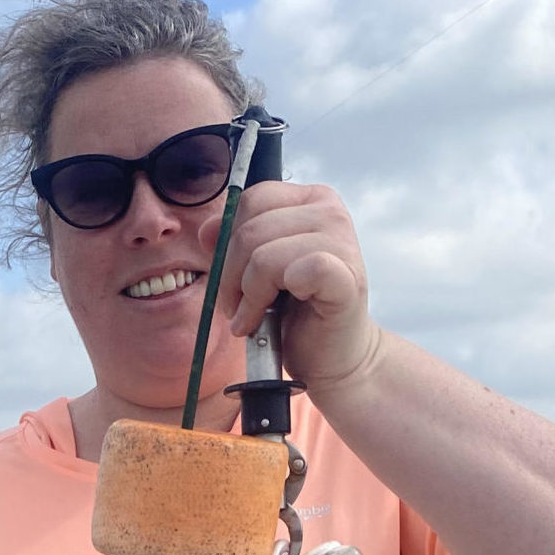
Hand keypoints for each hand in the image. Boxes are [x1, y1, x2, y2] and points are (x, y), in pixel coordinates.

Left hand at [210, 181, 381, 392]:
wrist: (330, 355)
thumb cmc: (296, 311)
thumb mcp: (256, 268)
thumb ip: (233, 242)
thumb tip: (207, 229)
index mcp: (311, 200)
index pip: (251, 200)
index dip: (226, 240)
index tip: (227, 276)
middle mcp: (331, 213)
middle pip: (250, 229)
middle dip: (229, 275)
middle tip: (234, 307)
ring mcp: (343, 243)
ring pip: (263, 256)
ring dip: (246, 295)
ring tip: (250, 317)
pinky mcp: (346, 277)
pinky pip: (294, 274)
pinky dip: (267, 302)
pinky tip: (266, 321)